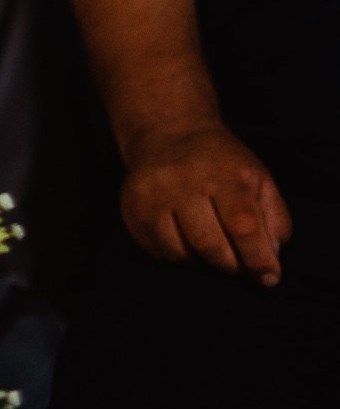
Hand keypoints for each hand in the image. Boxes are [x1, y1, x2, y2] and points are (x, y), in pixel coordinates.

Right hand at [120, 123, 291, 284]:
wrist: (169, 132)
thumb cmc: (222, 165)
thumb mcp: (258, 179)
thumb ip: (275, 218)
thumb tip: (270, 258)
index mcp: (223, 173)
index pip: (243, 224)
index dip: (258, 258)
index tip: (268, 276)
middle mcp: (183, 180)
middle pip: (210, 245)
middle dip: (230, 265)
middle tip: (237, 261)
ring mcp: (153, 193)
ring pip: (181, 254)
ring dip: (202, 262)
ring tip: (210, 246)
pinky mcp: (132, 207)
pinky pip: (158, 252)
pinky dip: (177, 256)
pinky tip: (184, 238)